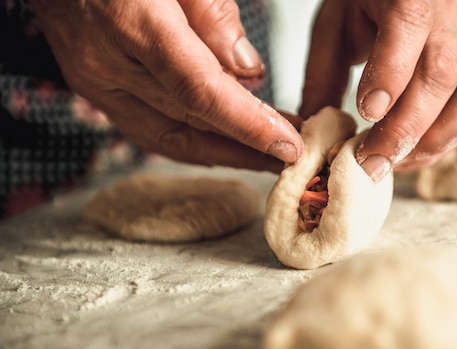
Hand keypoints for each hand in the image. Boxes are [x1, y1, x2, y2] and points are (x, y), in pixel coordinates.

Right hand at [28, 0, 302, 171]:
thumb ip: (213, 14)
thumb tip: (247, 71)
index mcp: (131, 18)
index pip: (198, 90)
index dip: (247, 125)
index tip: (288, 146)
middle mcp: (106, 60)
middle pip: (190, 120)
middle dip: (247, 144)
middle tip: (292, 152)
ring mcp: (95, 80)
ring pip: (170, 135)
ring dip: (223, 152)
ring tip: (267, 156)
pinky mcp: (93, 87)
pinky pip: (147, 130)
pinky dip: (190, 144)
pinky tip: (223, 148)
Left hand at [300, 0, 456, 181]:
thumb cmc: (368, 3)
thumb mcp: (334, 28)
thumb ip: (322, 78)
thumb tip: (315, 134)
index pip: (406, 27)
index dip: (390, 75)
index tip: (367, 112)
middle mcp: (447, 13)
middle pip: (439, 74)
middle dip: (404, 128)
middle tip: (371, 162)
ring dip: (436, 138)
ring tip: (397, 162)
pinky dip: (456, 133)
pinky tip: (422, 148)